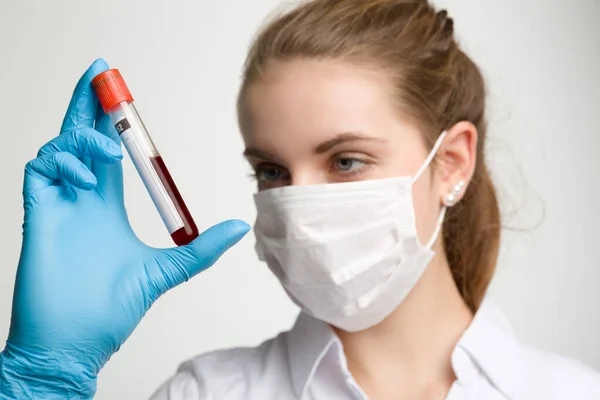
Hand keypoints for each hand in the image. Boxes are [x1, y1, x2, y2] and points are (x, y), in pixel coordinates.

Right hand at [0, 59, 249, 398]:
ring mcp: (58, 205)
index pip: (109, 152)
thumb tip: (238, 227)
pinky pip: (39, 171)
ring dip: (83, 137)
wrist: (77, 342)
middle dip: (89, 104)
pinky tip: (86, 172)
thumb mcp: (166, 269)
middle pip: (81, 138)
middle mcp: (81, 199)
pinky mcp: (38, 215)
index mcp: (106, 205)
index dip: (115, 124)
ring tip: (109, 148)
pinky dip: (61, 161)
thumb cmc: (111, 310)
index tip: (126, 101)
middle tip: (101, 72)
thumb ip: (201, 249)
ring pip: (59, 149)